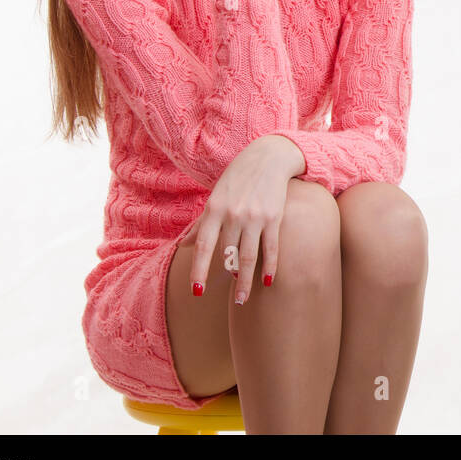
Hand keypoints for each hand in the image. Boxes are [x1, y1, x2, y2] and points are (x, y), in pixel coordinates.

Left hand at [185, 135, 296, 302]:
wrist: (268, 157)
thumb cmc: (238, 178)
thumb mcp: (216, 197)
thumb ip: (203, 223)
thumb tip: (186, 245)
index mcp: (214, 209)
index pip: (204, 246)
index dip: (199, 270)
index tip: (197, 292)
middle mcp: (233, 215)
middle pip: (228, 256)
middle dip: (230, 280)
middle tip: (233, 302)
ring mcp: (254, 216)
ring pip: (248, 256)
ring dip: (246, 281)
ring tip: (243, 299)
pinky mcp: (274, 216)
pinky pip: (271, 247)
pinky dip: (270, 265)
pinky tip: (268, 281)